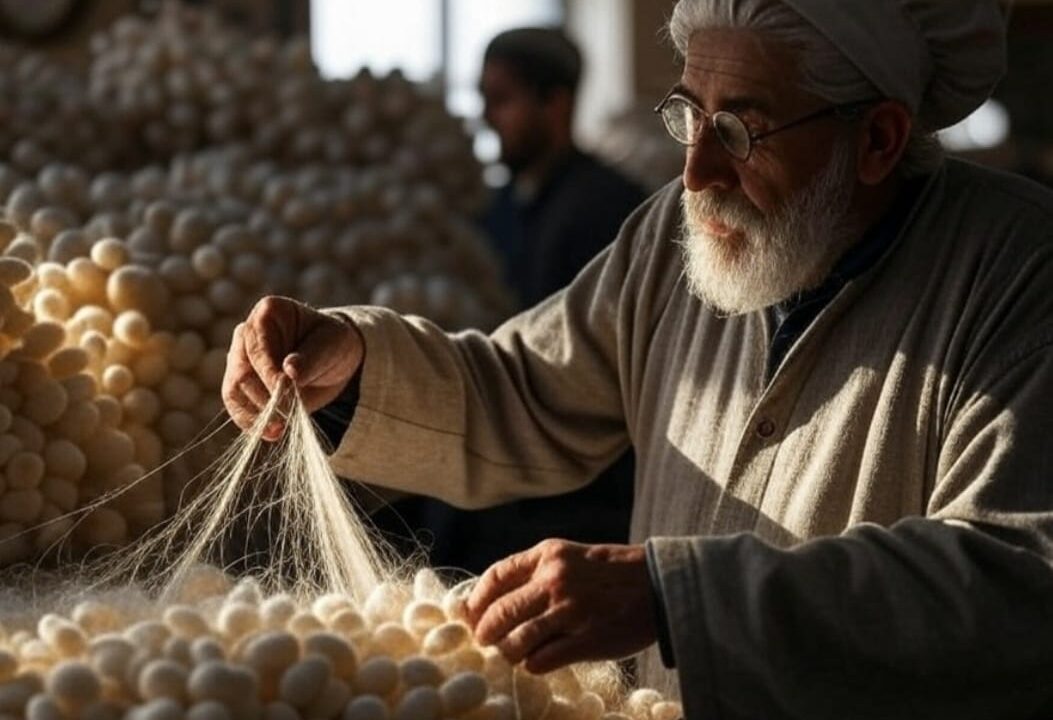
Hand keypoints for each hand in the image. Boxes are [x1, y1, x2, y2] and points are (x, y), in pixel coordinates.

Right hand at [222, 296, 363, 440]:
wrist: (334, 360)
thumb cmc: (333, 343)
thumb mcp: (332, 345)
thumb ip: (311, 358)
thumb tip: (289, 371)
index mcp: (268, 312)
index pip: (257, 347)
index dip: (269, 373)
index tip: (287, 393)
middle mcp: (246, 333)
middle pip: (241, 371)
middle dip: (264, 397)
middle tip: (289, 412)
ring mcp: (240, 359)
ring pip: (233, 391)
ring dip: (256, 414)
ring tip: (281, 427)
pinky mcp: (242, 384)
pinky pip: (237, 406)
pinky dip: (252, 423)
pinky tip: (274, 432)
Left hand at [466, 539, 657, 674]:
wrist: (660, 586)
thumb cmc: (609, 574)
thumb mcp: (568, 558)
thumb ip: (533, 574)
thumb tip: (487, 602)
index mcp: (548, 556)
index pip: (495, 577)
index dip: (476, 600)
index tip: (470, 615)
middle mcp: (555, 580)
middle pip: (498, 614)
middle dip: (486, 633)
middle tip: (487, 642)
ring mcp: (571, 611)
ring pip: (515, 642)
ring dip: (509, 653)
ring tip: (514, 655)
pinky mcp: (587, 639)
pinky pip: (540, 661)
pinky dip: (533, 665)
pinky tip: (539, 661)